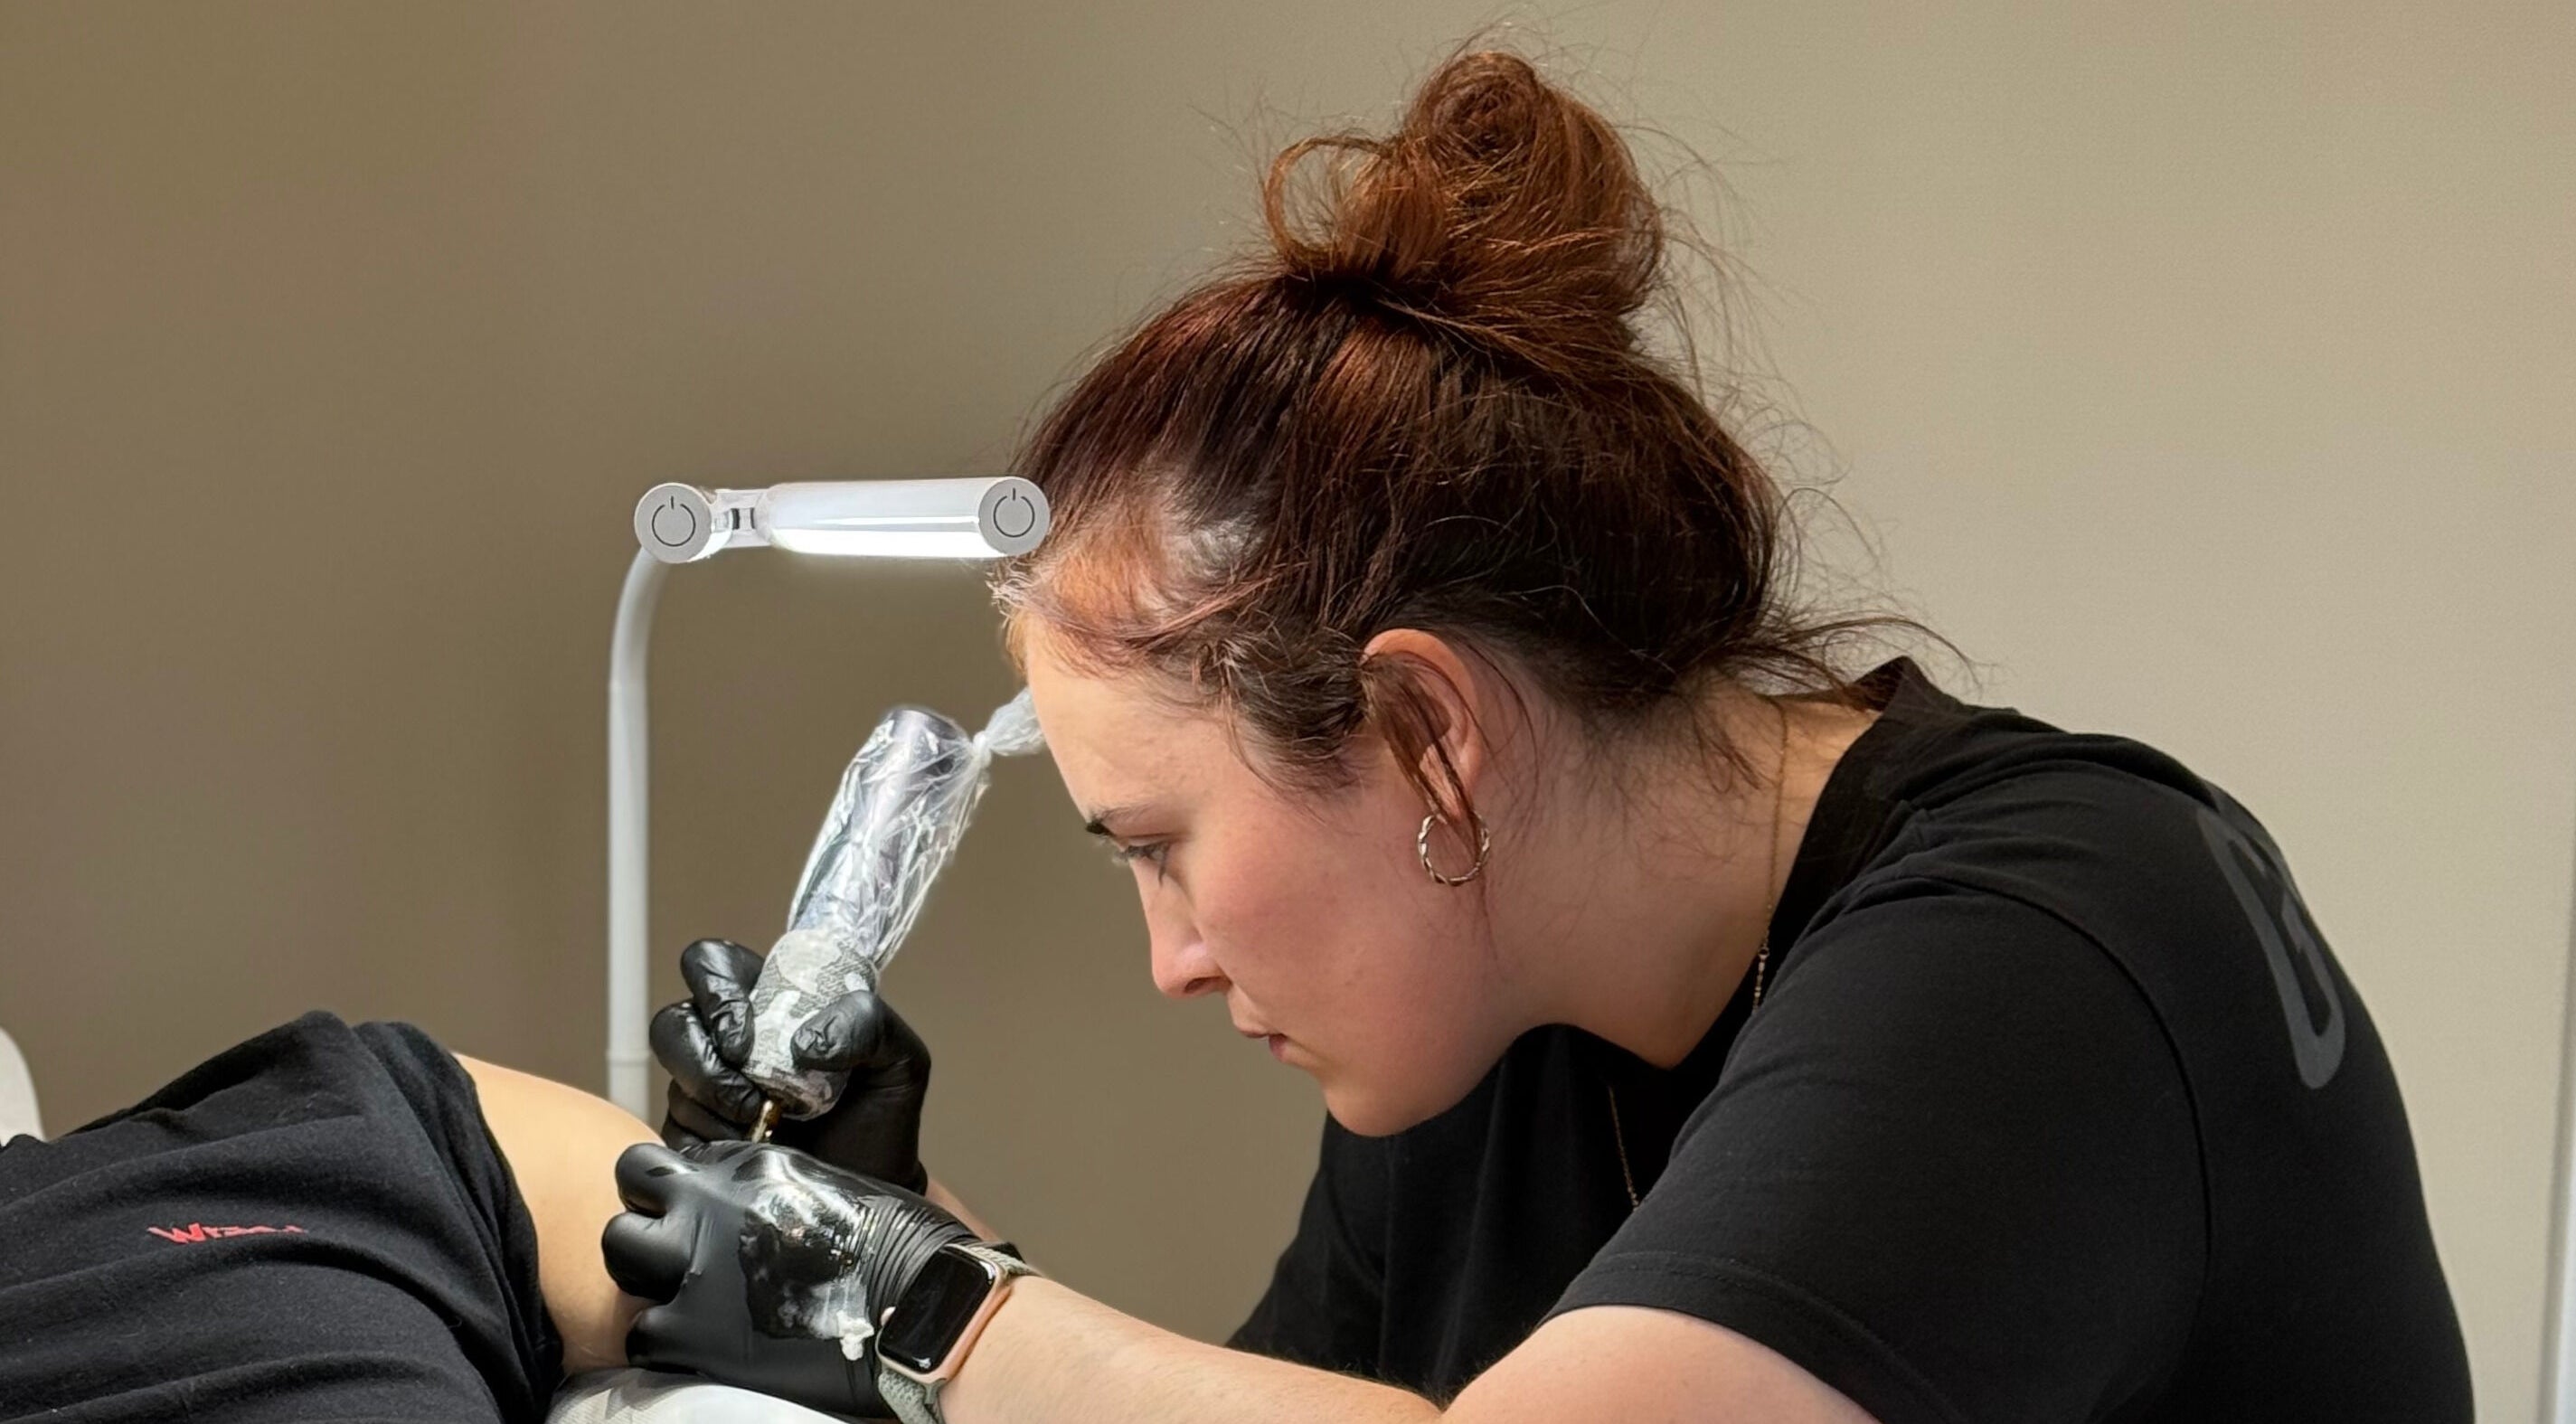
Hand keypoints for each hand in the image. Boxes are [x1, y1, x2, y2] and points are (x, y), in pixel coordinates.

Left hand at [603, 1140, 975, 1416]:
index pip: (666, 1163)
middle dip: (644, 1224)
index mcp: (745, 1164)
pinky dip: (663, 1346)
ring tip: (684, 1304)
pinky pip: (640, 1337)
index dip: (675, 1192)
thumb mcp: (825, 1185)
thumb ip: (766, 1193)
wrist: (920, 1301)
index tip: (696, 1218)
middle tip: (677, 1259)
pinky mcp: (691, 1334)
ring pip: (620, 1263)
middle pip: (626, 1199)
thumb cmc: (896, 1245)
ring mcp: (694, 1268)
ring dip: (646, 1281)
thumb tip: (743, 1215)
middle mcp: (707, 1205)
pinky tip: (700, 1349)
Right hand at [651, 937, 933, 1191]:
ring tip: (764, 1126)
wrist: (869, 1185)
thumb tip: (805, 1042)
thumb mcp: (898, 1058)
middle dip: (702, 1059)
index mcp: (769, 1002)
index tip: (745, 1035)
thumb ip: (868, 1025)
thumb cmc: (879, 1115)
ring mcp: (704, 1091)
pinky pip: (676, 1133)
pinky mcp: (693, 1139)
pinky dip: (712, 1142)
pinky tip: (751, 1151)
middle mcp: (726, 1042)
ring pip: (675, 1083)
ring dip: (716, 1105)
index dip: (715, 989)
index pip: (713, 965)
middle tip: (751, 1092)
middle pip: (672, 1023)